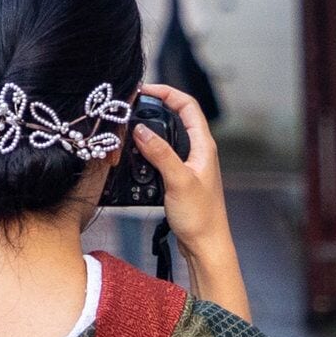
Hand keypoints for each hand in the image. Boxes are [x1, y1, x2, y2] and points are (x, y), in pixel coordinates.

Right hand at [134, 84, 251, 320]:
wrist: (206, 246)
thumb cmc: (201, 217)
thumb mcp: (178, 181)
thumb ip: (160, 153)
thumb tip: (140, 130)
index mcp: (203, 146)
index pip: (187, 106)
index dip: (167, 93)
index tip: (145, 90)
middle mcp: (198, 152)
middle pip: (176, 118)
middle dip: (154, 108)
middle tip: (132, 107)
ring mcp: (189, 165)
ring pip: (167, 138)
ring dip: (149, 131)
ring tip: (129, 128)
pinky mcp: (179, 179)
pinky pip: (162, 157)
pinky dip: (148, 153)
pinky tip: (135, 159)